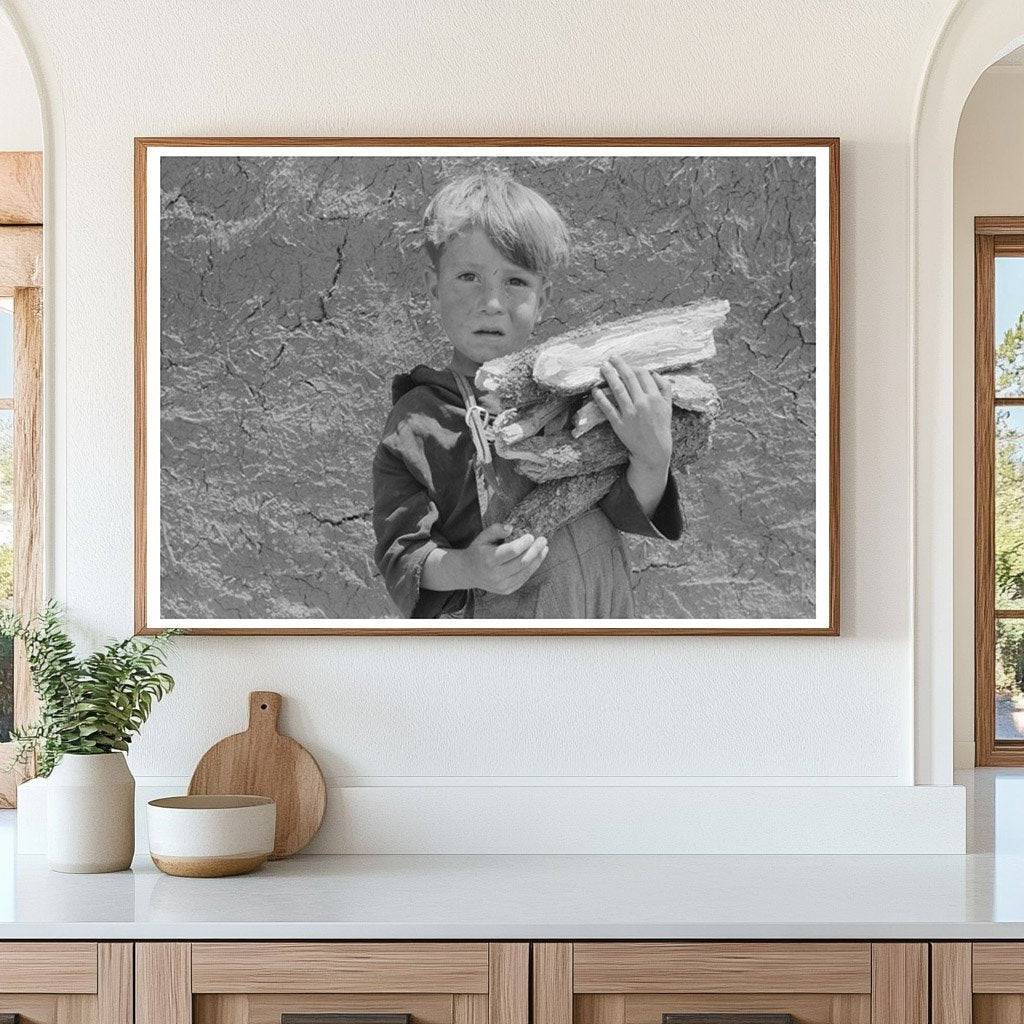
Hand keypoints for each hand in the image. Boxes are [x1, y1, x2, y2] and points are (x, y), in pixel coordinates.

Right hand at [463, 523, 547, 594]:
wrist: (468, 573)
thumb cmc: (478, 551)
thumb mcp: (482, 537)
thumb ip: (495, 529)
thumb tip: (511, 527)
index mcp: (488, 559)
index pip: (512, 551)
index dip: (524, 543)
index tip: (531, 536)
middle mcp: (495, 574)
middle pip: (522, 562)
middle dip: (535, 550)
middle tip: (543, 540)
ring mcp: (502, 585)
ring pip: (526, 572)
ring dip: (537, 559)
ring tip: (544, 548)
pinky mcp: (507, 590)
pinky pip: (524, 578)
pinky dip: (533, 568)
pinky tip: (537, 558)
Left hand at [592, 356, 672, 471]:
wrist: (654, 450)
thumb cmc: (661, 426)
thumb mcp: (668, 406)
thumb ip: (664, 388)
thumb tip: (654, 373)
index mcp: (655, 397)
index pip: (643, 374)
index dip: (633, 366)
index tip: (626, 364)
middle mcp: (642, 403)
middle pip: (629, 378)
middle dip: (619, 364)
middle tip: (611, 357)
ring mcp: (630, 414)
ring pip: (617, 389)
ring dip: (609, 375)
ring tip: (603, 367)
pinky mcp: (619, 424)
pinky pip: (608, 408)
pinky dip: (600, 398)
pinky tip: (595, 390)